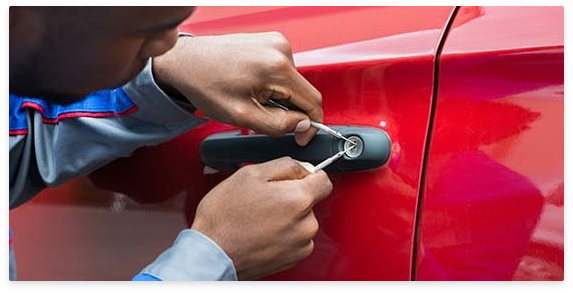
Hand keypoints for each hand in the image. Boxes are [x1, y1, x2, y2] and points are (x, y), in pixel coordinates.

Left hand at [153, 32, 322, 145]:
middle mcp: (281, 49)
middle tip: (261, 115)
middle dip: (289, 110)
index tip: (302, 137)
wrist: (186, 62)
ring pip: (292, 83)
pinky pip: (282, 71)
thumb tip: (302, 125)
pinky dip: (272, 84)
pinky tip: (250, 85)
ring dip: (279, 96)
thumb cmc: (206, 85)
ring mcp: (276, 42)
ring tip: (250, 97)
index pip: (313, 101)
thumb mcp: (242, 116)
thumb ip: (277, 125)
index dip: (311, 124)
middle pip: (302, 91)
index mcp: (277, 67)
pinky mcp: (270, 41)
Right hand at [190, 157, 332, 279]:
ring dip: (288, 217)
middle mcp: (306, 224)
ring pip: (303, 220)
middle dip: (292, 196)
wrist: (212, 254)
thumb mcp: (250, 174)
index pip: (324, 180)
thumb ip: (285, 165)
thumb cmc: (225, 216)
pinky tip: (263, 232)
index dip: (309, 175)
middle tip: (265, 199)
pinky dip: (284, 234)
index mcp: (298, 199)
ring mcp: (301, 244)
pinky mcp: (294, 259)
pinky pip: (297, 239)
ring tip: (260, 217)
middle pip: (311, 201)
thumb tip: (304, 167)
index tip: (294, 178)